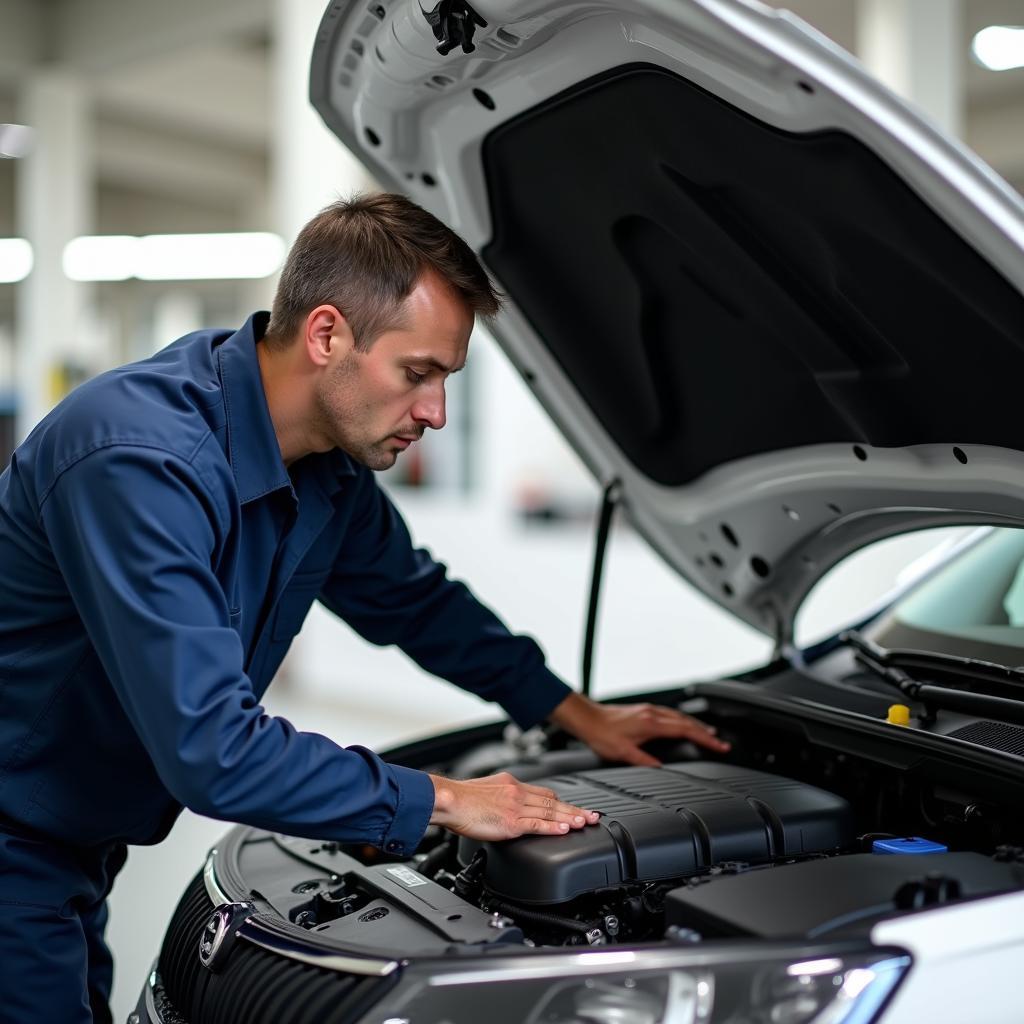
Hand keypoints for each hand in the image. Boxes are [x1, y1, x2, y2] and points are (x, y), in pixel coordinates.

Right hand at [429, 771, 599, 840]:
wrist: (448, 799)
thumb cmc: (460, 798)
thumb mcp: (486, 788)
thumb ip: (501, 796)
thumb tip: (505, 806)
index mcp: (512, 783)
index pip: (544, 792)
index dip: (562, 802)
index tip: (574, 808)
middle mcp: (517, 792)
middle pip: (553, 801)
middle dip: (575, 809)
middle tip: (593, 816)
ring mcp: (516, 807)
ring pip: (551, 813)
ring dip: (572, 818)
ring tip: (587, 823)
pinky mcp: (511, 822)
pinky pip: (538, 825)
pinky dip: (554, 828)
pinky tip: (566, 830)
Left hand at [548, 692, 729, 766]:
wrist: (587, 718)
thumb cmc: (601, 734)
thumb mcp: (623, 753)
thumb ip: (644, 761)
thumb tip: (661, 769)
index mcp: (651, 723)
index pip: (686, 730)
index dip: (705, 739)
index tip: (719, 745)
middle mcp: (652, 713)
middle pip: (687, 721)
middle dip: (706, 732)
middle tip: (721, 742)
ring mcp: (648, 710)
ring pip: (679, 716)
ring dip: (695, 725)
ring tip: (708, 733)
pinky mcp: (643, 710)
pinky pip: (670, 714)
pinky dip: (682, 721)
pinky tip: (682, 725)